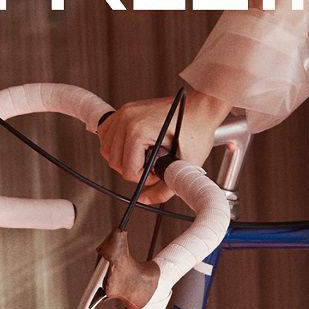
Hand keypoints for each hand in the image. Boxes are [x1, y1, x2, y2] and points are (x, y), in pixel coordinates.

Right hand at [97, 89, 229, 204]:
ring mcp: (125, 113)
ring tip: (143, 157)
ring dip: (122, 159)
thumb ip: (164, 189)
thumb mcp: (184, 165)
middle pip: (114, 162)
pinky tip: (131, 148)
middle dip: (134, 170)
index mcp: (139, 131)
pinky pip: (107, 133)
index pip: (127, 170)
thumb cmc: (197, 129)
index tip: (158, 172)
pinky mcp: (125, 110)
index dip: (144, 178)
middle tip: (153, 166)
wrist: (201, 108)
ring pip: (107, 149)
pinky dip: (115, 144)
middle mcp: (127, 119)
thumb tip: (144, 199)